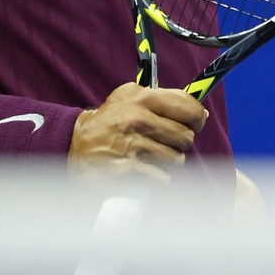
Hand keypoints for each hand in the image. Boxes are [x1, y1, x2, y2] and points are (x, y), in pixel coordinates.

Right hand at [69, 82, 205, 185]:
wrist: (73, 145)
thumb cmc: (108, 121)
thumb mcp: (129, 97)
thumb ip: (164, 98)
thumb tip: (201, 112)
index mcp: (142, 99)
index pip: (189, 108)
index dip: (198, 118)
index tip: (195, 124)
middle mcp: (138, 120)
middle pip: (186, 137)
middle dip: (180, 142)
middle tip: (166, 142)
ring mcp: (133, 146)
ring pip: (177, 159)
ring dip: (168, 161)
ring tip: (151, 155)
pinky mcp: (129, 170)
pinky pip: (162, 177)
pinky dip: (157, 177)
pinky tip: (144, 170)